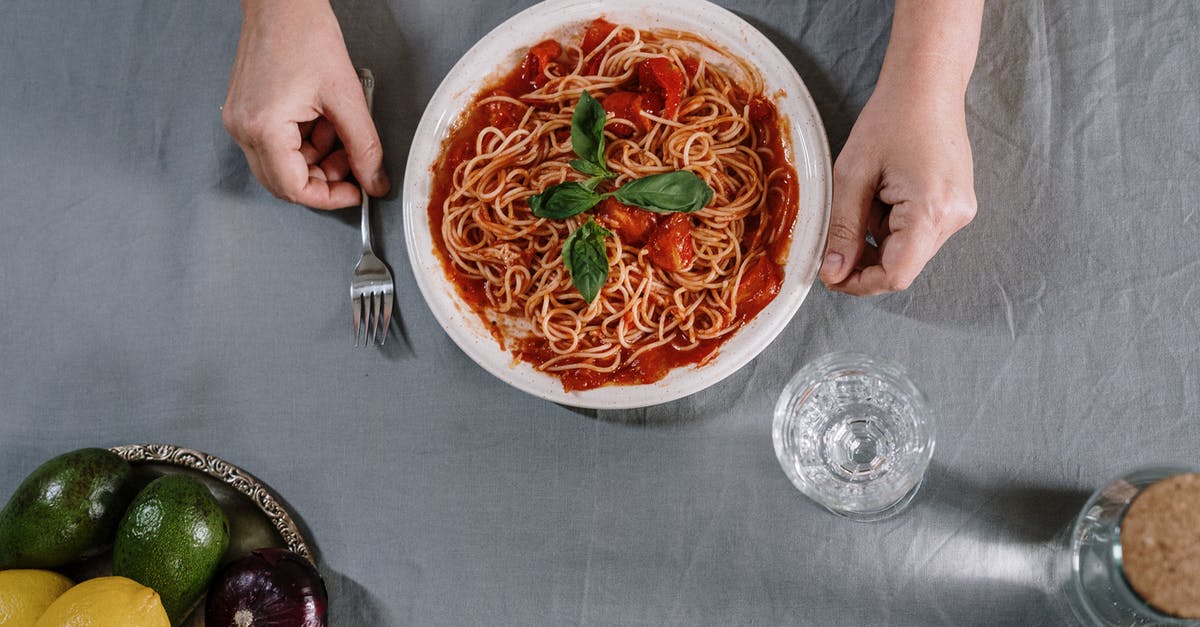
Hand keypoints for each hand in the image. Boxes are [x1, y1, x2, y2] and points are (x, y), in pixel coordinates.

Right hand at [222, 0, 388, 208]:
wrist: (281, 3)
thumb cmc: (304, 34)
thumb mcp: (347, 97)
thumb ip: (364, 147)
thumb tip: (375, 181)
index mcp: (263, 127)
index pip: (294, 189)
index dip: (329, 197)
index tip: (355, 192)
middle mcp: (243, 129)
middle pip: (284, 182)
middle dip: (324, 178)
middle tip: (352, 162)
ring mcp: (240, 121)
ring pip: (283, 165)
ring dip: (317, 157)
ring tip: (337, 127)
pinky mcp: (246, 113)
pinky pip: (276, 145)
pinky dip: (304, 141)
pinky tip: (321, 119)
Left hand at [819, 0, 982, 294]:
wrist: (927, 85)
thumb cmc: (889, 121)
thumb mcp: (852, 176)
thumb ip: (843, 230)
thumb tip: (833, 274)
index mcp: (931, 211)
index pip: (896, 275)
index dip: (860, 283)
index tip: (831, 275)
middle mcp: (954, 218)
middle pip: (903, 265)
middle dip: (866, 256)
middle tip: (838, 231)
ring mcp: (960, 211)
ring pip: (909, 250)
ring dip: (879, 237)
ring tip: (868, 195)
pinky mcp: (957, 204)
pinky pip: (919, 232)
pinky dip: (894, 224)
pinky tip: (884, 193)